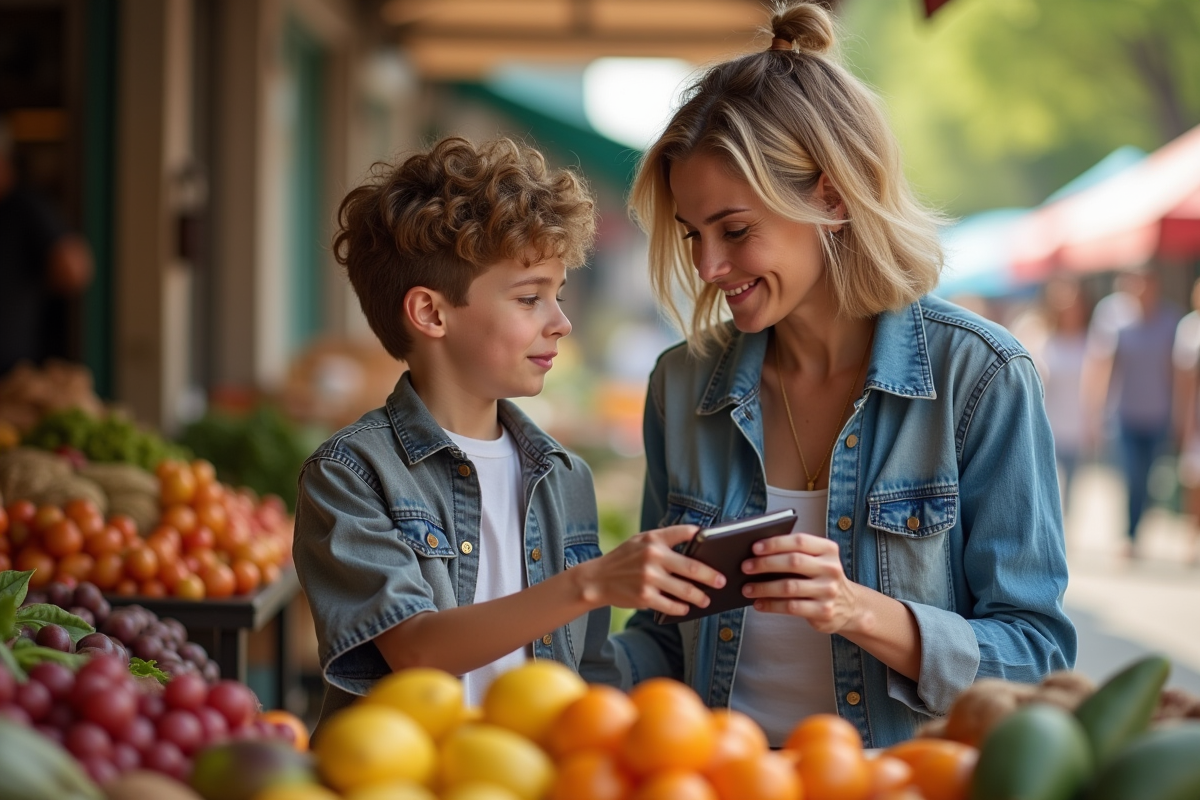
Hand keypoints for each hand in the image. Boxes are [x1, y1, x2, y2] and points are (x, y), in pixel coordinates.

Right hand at [574, 525, 725, 616]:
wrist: (597, 579)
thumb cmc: (623, 559)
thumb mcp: (640, 541)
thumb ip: (663, 541)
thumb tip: (695, 546)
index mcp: (654, 539)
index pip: (686, 533)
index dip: (703, 537)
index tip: (717, 543)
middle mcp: (653, 557)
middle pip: (692, 566)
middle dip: (711, 576)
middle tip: (721, 581)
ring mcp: (649, 578)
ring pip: (685, 590)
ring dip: (700, 597)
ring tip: (706, 599)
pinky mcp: (645, 597)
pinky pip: (671, 605)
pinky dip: (682, 608)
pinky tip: (687, 608)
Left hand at [740, 533, 860, 633]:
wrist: (850, 607)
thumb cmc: (822, 578)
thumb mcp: (818, 561)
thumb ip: (795, 554)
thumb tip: (757, 554)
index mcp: (828, 550)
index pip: (800, 541)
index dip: (776, 543)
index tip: (755, 547)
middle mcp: (831, 569)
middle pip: (793, 562)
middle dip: (765, 564)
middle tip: (745, 567)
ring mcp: (829, 591)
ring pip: (789, 587)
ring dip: (763, 587)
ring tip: (746, 588)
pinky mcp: (824, 611)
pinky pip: (791, 607)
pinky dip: (771, 605)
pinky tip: (758, 604)